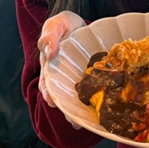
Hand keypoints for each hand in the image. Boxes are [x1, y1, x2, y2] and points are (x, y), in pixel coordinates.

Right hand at [37, 11, 85, 127]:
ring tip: (85, 123)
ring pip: (77, 99)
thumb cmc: (66, 25)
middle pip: (62, 97)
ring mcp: (77, 80)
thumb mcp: (56, 25)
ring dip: (80, 112)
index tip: (52, 101)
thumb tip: (48, 52)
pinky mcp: (92, 80)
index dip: (48, 94)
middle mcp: (62, 78)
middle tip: (72, 120)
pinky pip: (93, 92)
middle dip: (66, 110)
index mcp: (51, 67)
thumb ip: (50, 36)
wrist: (83, 24)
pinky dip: (96, 103)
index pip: (46, 84)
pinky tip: (101, 113)